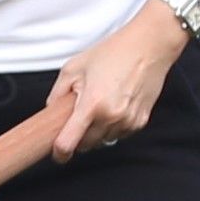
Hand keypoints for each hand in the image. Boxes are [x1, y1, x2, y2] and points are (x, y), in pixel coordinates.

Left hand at [48, 1, 185, 157]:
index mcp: (92, 105)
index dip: (59, 152)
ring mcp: (128, 121)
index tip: (57, 154)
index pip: (69, 143)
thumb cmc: (113, 53)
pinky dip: (112, 126)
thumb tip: (50, 113)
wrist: (149, 46)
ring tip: (98, 105)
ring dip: (96, 131)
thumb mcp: (73, 68)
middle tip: (76, 117)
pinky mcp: (140, 121)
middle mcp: (111, 117)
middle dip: (78, 137)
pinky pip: (119, 134)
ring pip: (103, 140)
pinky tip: (113, 106)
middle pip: (86, 145)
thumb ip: (57, 94)